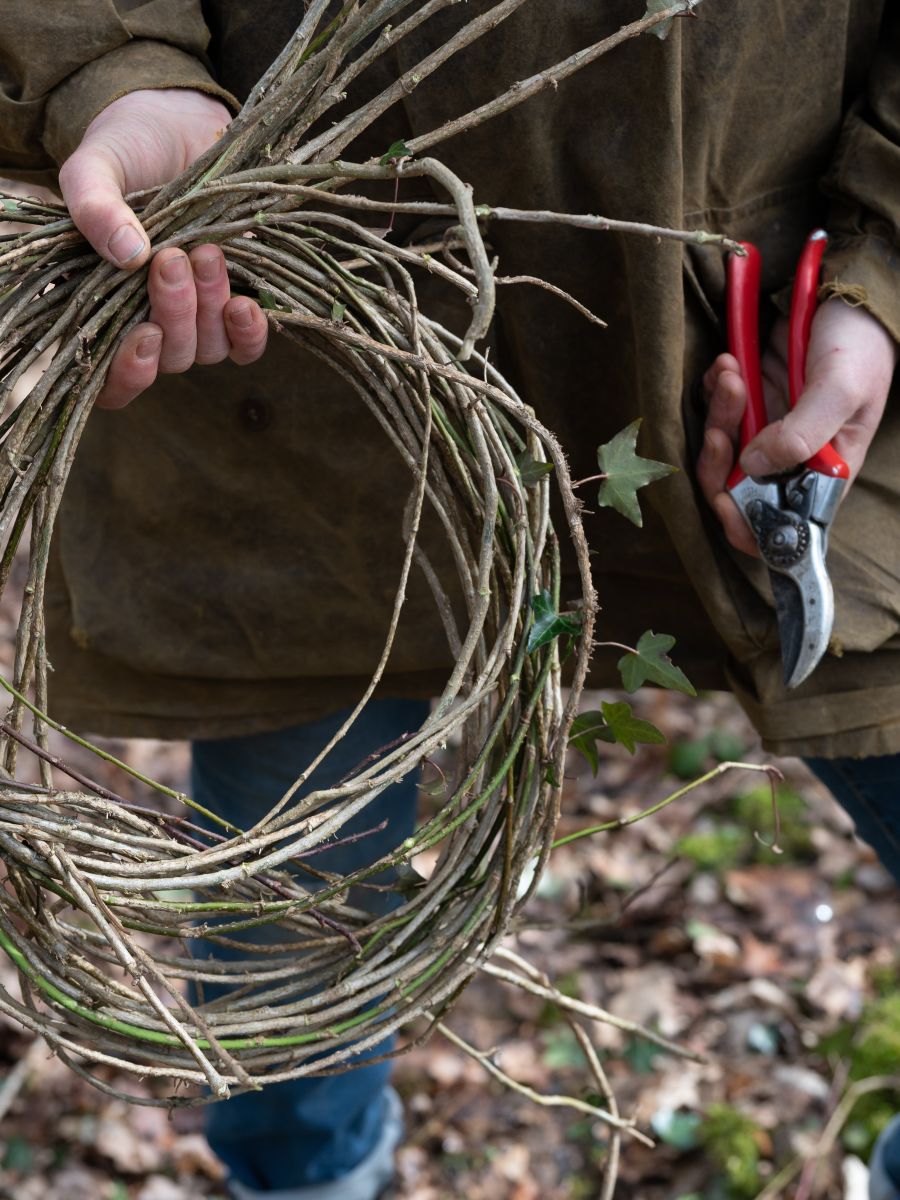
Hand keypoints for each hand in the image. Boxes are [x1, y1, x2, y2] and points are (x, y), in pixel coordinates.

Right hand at [57, 89, 267, 407]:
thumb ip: (94, 206)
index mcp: (101, 306)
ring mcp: (196, 317)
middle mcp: (148, 322)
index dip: (128, 375)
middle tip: (172, 258)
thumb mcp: (96, 167)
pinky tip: (247, 304)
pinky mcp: (235, 304)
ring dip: (209, 308)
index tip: (145, 335)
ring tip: (207, 252)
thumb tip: (126, 253)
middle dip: (174, 313)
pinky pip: (246, 346)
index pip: (111, 380)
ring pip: (207, 349)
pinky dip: (249, 333)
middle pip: (169, 358)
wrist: (179, 124)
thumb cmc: (127, 150)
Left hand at [697, 300, 897, 555]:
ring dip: (719, 412)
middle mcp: (790, 458)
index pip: (778, 521)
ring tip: (731, 374)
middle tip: (725, 420)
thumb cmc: (859, 346)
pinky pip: (715, 409)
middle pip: (734, 486)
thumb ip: (801, 435)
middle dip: (720, 458)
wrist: (844, 292)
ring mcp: (767, 428)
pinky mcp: (749, 400)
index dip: (745, 523)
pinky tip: (728, 364)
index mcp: (822, 472)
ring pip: (721, 446)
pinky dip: (714, 389)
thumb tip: (752, 466)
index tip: (724, 500)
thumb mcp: (840, 391)